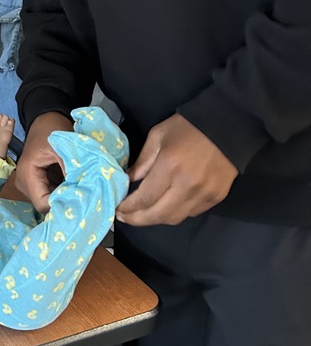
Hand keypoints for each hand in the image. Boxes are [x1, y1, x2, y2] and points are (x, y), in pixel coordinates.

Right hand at [15, 112, 71, 213]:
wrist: (46, 119)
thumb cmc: (52, 128)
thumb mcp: (62, 146)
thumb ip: (70, 168)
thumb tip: (81, 191)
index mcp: (27, 174)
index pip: (43, 204)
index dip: (61, 204)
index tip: (80, 200)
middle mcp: (24, 183)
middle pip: (45, 204)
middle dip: (64, 200)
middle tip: (84, 194)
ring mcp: (29, 184)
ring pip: (49, 201)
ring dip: (64, 196)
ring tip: (80, 187)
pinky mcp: (37, 183)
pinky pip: (51, 194)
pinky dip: (63, 190)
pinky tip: (73, 183)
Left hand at [118, 114, 237, 225]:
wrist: (228, 126)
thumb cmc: (188, 127)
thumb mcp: (157, 136)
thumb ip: (142, 161)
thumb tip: (129, 181)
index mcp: (169, 166)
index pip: (144, 198)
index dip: (128, 208)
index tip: (117, 210)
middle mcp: (187, 185)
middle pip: (158, 215)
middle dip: (138, 220)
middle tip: (125, 217)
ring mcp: (204, 194)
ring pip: (175, 218)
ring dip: (156, 219)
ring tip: (143, 214)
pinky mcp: (216, 198)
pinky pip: (191, 214)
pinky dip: (175, 213)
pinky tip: (166, 206)